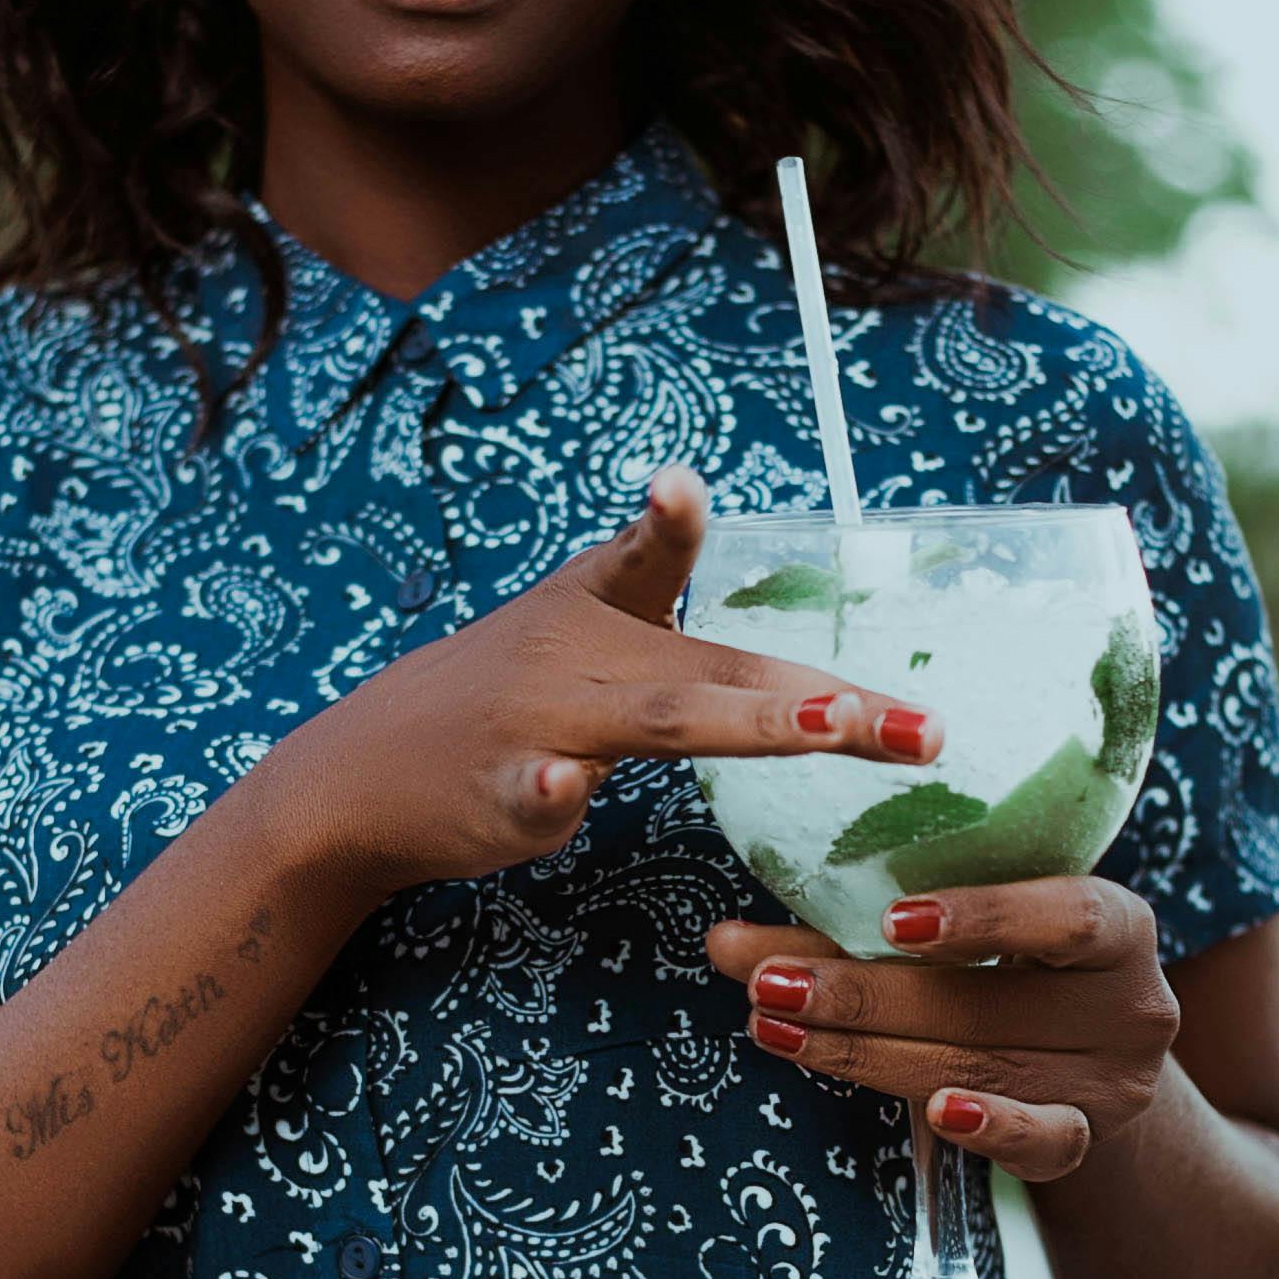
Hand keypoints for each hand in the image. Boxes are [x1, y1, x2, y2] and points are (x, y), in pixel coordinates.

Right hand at [279, 466, 939, 909]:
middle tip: (918, 725)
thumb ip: (649, 584)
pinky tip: (564, 787)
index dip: (671, 521)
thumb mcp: (569, 624)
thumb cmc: (495, 700)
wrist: (360, 776)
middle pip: (711, 672)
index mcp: (595, 611)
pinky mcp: (503, 794)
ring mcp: (538, 724)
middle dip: (822, 698)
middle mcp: (574, 656)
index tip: (681, 484)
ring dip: (749, 722)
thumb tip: (712, 531)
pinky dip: (550, 792)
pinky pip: (535, 792)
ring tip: (825, 726)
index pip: (649, 559)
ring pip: (657, 723)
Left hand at [705, 875, 1179, 1183]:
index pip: (1067, 915)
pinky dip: (989, 1129)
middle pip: (990, 1002)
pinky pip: (1042, 1144)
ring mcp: (1113, 1082)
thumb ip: (859, 927)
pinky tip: (931, 1116)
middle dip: (865, 993)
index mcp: (1115, 923)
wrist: (1088, 1057)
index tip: (891, 921)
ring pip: (985, 1068)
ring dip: (868, 1053)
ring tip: (776, 1029)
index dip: (984, 917)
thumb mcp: (965, 932)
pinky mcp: (1086, 1140)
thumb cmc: (1009, 967)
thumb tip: (722, 945)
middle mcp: (1130, 1003)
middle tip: (769, 982)